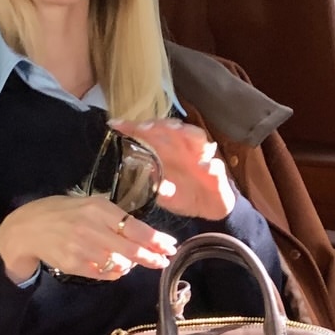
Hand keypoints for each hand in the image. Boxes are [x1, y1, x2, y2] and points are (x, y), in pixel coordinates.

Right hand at [0, 193, 177, 283]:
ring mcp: (82, 248)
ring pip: (119, 264)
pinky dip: (113, 272)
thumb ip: (115, 217)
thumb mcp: (89, 205)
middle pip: (132, 249)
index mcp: (98, 208)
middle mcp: (91, 227)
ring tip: (131, 260)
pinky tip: (113, 266)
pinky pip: (104, 274)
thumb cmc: (64, 213)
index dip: (156, 240)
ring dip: (130, 265)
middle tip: (163, 262)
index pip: (135, 227)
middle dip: (151, 257)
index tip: (170, 246)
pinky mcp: (74, 264)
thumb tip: (144, 234)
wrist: (28, 228)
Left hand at [110, 118, 235, 221]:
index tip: (116, 124)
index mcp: (167, 152)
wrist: (210, 210)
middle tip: (146, 127)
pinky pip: (215, 166)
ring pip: (195, 137)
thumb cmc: (185, 196)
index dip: (133, 128)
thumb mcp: (164, 196)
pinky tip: (204, 166)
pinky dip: (210, 165)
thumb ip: (154, 187)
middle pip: (171, 129)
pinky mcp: (218, 172)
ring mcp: (201, 157)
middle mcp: (183, 149)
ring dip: (185, 132)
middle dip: (159, 125)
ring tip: (174, 130)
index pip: (150, 135)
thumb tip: (145, 180)